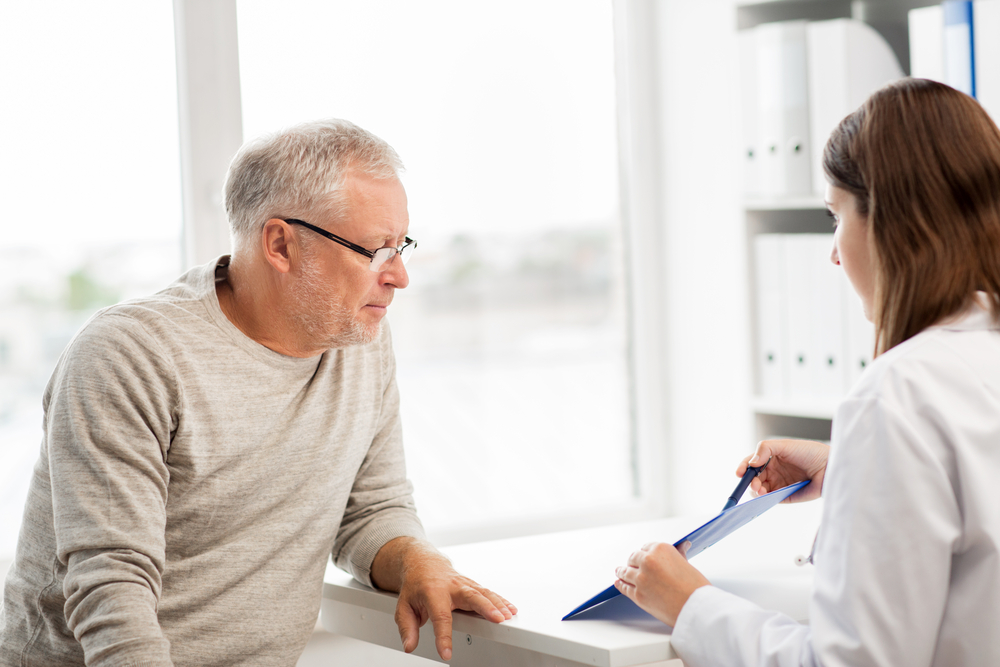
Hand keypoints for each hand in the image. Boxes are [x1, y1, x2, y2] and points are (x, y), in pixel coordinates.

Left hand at [371, 537, 516, 660]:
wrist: (423, 563)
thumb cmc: (415, 585)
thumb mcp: (403, 606)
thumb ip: (407, 628)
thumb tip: (409, 645)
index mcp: (432, 592)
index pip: (440, 617)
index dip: (443, 636)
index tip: (446, 653)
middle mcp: (451, 586)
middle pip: (470, 597)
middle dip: (485, 608)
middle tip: (497, 621)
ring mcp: (463, 584)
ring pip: (483, 593)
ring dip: (497, 605)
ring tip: (508, 617)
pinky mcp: (472, 585)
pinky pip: (488, 592)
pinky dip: (501, 600)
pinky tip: (511, 609)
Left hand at [614, 541, 709, 626]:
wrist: (697, 609)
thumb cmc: (695, 587)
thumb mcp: (687, 565)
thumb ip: (679, 554)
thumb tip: (683, 545)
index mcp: (661, 549)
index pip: (646, 547)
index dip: (645, 554)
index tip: (643, 557)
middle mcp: (648, 561)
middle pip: (633, 558)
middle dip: (634, 562)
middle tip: (633, 565)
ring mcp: (641, 578)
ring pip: (625, 572)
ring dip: (622, 572)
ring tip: (620, 572)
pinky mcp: (637, 595)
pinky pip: (624, 587)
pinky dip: (621, 584)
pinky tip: (619, 582)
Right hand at [736, 438, 828, 501]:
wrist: (829, 467)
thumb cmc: (810, 452)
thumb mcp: (784, 445)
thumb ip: (764, 449)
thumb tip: (751, 463)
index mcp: (771, 458)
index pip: (751, 463)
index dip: (743, 467)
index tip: (739, 473)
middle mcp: (773, 471)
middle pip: (753, 478)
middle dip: (749, 481)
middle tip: (753, 483)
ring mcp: (779, 484)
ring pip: (759, 490)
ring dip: (755, 490)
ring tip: (760, 490)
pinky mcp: (786, 496)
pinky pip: (771, 499)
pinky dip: (764, 499)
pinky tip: (765, 496)